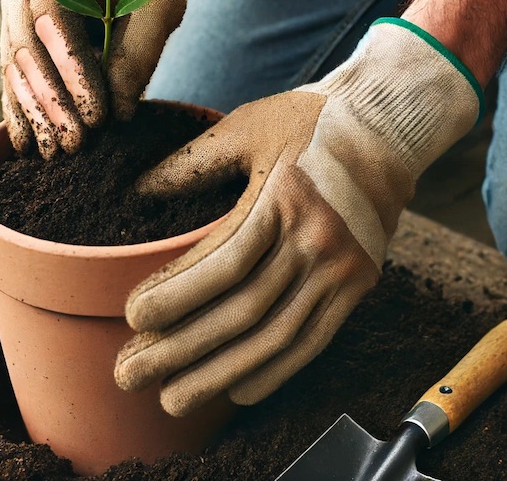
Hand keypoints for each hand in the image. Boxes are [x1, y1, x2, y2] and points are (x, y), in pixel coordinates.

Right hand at [0, 0, 200, 156]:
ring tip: (53, 154)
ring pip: (15, 66)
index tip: (98, 116)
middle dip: (52, 101)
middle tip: (76, 145)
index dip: (72, 72)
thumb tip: (117, 116)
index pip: (52, 19)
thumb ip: (138, 53)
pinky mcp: (17, 27)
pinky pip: (15, 71)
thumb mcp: (157, 1)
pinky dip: (23, 106)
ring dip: (35, 112)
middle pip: (26, 47)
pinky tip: (29, 141)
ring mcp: (11, 2)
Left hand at [114, 19, 481, 415]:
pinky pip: (315, 340)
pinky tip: (237, 390)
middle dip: (182, 347)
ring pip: (276, 337)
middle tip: (130, 373)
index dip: (177, 295)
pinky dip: (276, 370)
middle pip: (243, 309)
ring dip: (221, 373)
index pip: (223, 261)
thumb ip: (191, 162)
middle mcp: (315, 240)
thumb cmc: (309, 120)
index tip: (134, 318)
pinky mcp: (357, 284)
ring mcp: (340, 268)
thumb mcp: (246, 125)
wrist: (387, 126)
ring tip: (173, 398)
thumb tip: (137, 192)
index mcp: (283, 197)